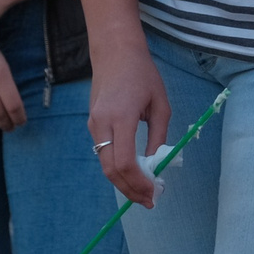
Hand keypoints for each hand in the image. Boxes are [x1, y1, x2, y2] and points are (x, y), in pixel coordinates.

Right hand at [88, 39, 169, 205]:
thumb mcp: (160, 104)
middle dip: (129, 190)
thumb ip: (159, 136)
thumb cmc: (142, 74)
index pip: (124, 162)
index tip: (154, 193)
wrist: (114, 52)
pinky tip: (133, 173)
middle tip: (149, 201)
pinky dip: (117, 168)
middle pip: (110, 170)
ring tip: (143, 191)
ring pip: (105, 164)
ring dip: (123, 181)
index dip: (138, 183)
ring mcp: (93, 125)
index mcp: (121, 117)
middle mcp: (102, 124)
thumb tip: (156, 164)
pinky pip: (103, 153)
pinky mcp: (92, 124)